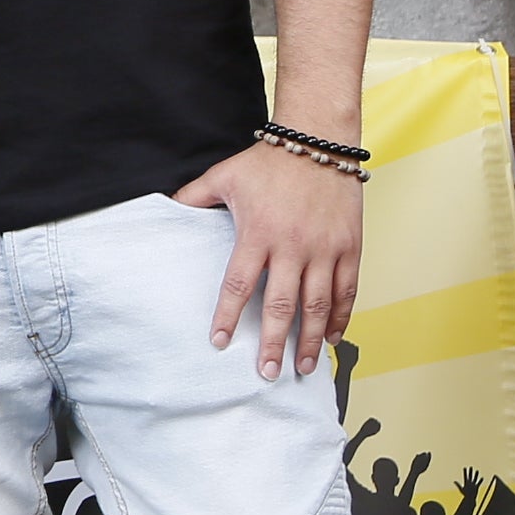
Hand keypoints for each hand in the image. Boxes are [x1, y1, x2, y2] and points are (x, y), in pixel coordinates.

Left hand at [169, 142, 364, 381]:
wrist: (320, 142)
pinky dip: (342, 317)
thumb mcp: (223, 176)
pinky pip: (348, 290)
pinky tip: (334, 339)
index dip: (227, 315)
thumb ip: (193, 197)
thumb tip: (164, 207)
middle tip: (266, 373)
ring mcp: (325, 249)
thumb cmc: (269, 161)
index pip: (238, 284)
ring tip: (303, 368)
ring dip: (311, 340)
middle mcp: (293, 246)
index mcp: (258, 233)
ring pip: (319, 305)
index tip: (219, 342)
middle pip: (281, 305)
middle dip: (273, 343)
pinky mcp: (350, 247)